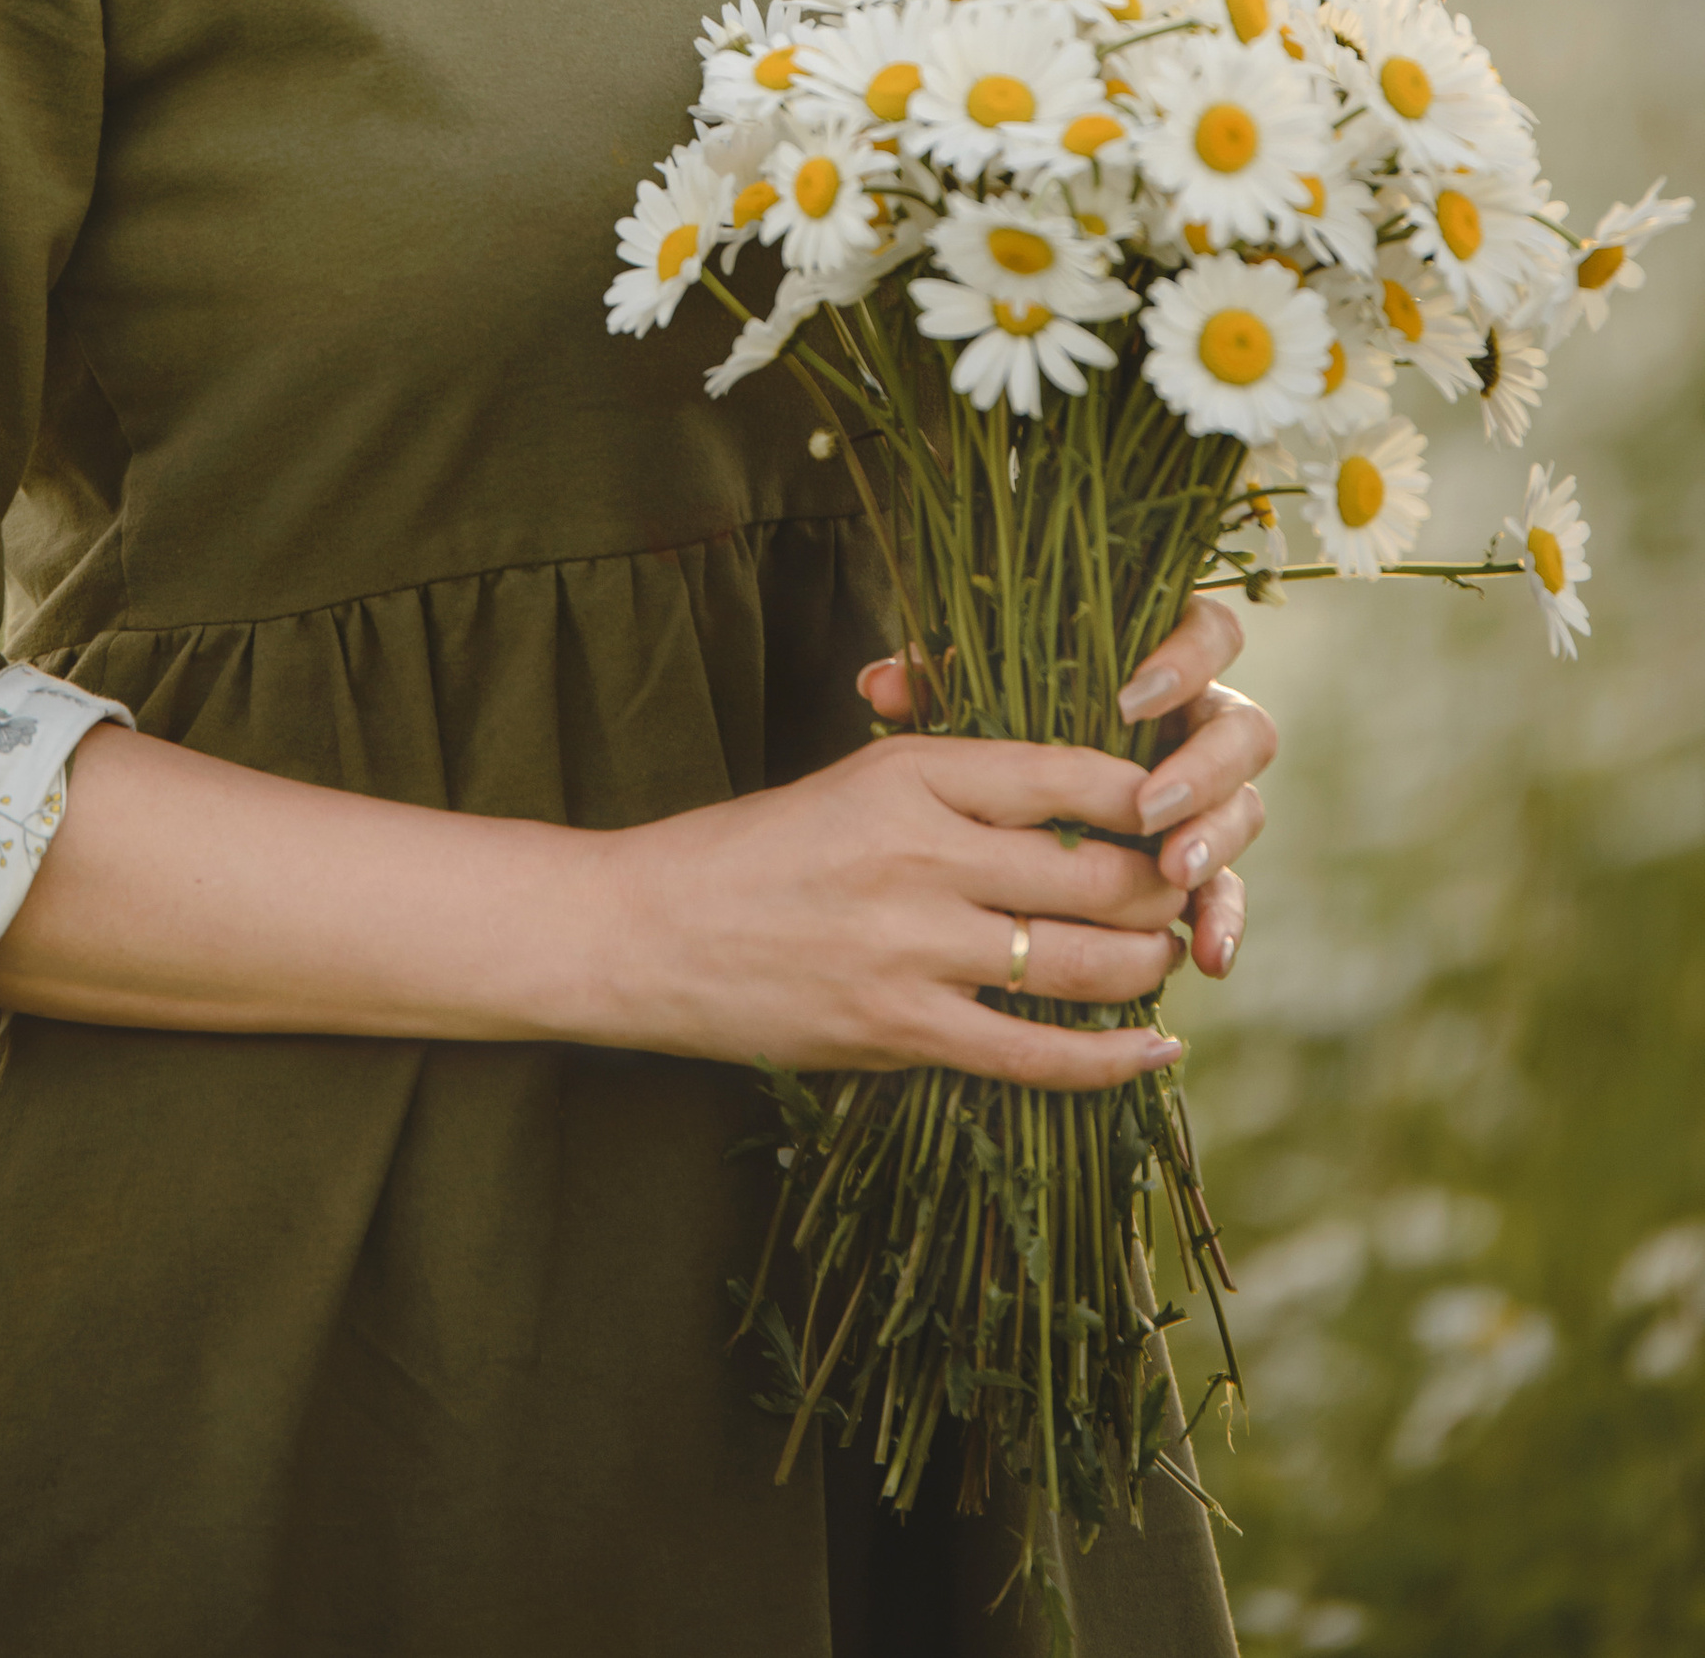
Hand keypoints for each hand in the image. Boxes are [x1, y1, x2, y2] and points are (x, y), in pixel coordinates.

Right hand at [607, 728, 1192, 1086]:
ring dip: (1149, 966)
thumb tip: (1071, 792)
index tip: (1177, 807)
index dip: (1146, 795)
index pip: (1070, 774)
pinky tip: (1157, 1051)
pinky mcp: (901, 1031)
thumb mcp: (853, 779)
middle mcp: (922, 855)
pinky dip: (1113, 1060)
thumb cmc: (755, 848)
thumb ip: (954, 779)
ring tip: (1165, 956)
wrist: (647, 931)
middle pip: (1099, 874)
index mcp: (910, 773)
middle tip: (1186, 889)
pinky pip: (1037, 1054)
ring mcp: (914, 950)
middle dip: (1165, 887)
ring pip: (1087, 966)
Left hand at [859, 589, 1274, 981]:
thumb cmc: (979, 749)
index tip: (1131, 698)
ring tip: (1175, 876)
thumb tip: (883, 685)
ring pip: (1244, 811)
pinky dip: (1223, 922)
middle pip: (1244, 731)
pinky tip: (1208, 957)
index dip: (1185, 658)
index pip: (1207, 634)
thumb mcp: (964, 712)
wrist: (983, 824)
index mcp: (1152, 668)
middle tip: (1152, 808)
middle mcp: (1194, 728)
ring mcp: (1207, 801)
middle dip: (1205, 770)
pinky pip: (1230, 894)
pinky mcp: (1203, 869)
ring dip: (1216, 842)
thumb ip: (934, 689)